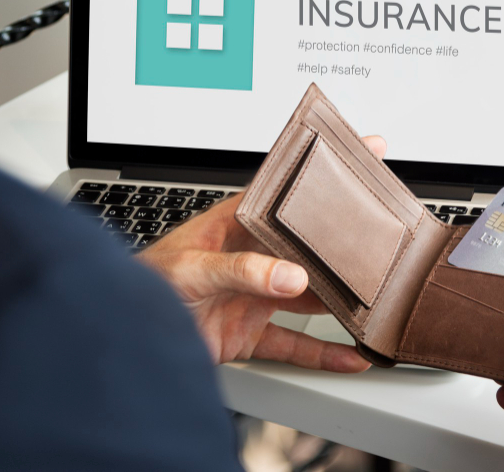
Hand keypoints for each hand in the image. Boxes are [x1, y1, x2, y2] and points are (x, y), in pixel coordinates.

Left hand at [136, 136, 387, 372]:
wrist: (121, 337)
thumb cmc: (141, 287)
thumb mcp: (190, 269)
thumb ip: (240, 270)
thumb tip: (289, 276)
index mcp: (234, 225)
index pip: (285, 191)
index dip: (322, 172)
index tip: (361, 149)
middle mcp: (249, 257)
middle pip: (306, 245)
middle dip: (342, 241)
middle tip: (382, 235)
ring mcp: (252, 295)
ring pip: (309, 294)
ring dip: (339, 298)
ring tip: (374, 298)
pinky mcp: (249, 333)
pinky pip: (296, 343)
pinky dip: (324, 352)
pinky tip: (349, 354)